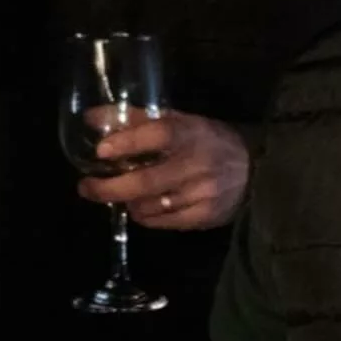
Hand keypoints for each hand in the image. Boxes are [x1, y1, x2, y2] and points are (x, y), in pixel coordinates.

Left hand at [78, 111, 249, 229]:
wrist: (254, 168)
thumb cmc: (206, 140)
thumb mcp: (177, 121)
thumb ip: (135, 119)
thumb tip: (90, 117)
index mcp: (191, 132)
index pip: (158, 134)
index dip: (127, 142)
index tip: (100, 151)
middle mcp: (198, 163)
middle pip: (146, 181)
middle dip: (109, 188)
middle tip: (86, 187)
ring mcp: (203, 194)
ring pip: (150, 206)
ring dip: (126, 202)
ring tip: (119, 194)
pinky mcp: (205, 217)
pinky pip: (163, 222)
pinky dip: (144, 216)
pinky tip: (140, 207)